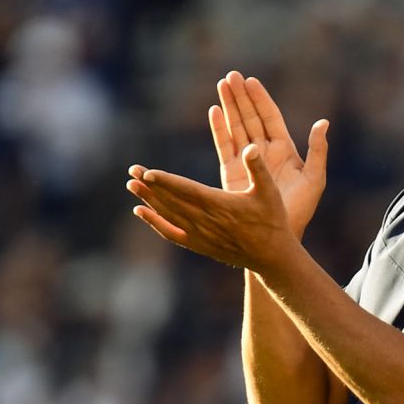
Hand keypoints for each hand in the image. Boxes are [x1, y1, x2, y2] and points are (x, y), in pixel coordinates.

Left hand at [126, 145, 302, 273]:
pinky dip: (154, 222)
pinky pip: (171, 233)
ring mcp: (200, 235)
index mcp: (221, 205)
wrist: (272, 257)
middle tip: (132, 170)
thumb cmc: (272, 221)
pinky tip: (140, 211)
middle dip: (150, 186)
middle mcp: (206, 221)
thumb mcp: (270, 192)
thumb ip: (257, 168)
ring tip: (131, 185)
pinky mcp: (199, 244)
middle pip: (172, 201)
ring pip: (168, 215)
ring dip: (148, 200)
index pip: (187, 191)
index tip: (147, 173)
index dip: (167, 182)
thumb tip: (250, 147)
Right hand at [209, 72, 328, 238]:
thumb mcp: (314, 180)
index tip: (251, 81)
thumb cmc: (298, 212)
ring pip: (236, 127)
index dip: (261, 100)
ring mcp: (246, 161)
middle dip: (241, 97)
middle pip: (251, 118)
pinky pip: (224, 145)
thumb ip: (318, 151)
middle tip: (231, 75)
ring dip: (229, 106)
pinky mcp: (231, 172)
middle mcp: (264, 153)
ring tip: (222, 85)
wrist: (276, 237)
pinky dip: (219, 129)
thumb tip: (323, 122)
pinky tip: (214, 111)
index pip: (270, 118)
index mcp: (284, 151)